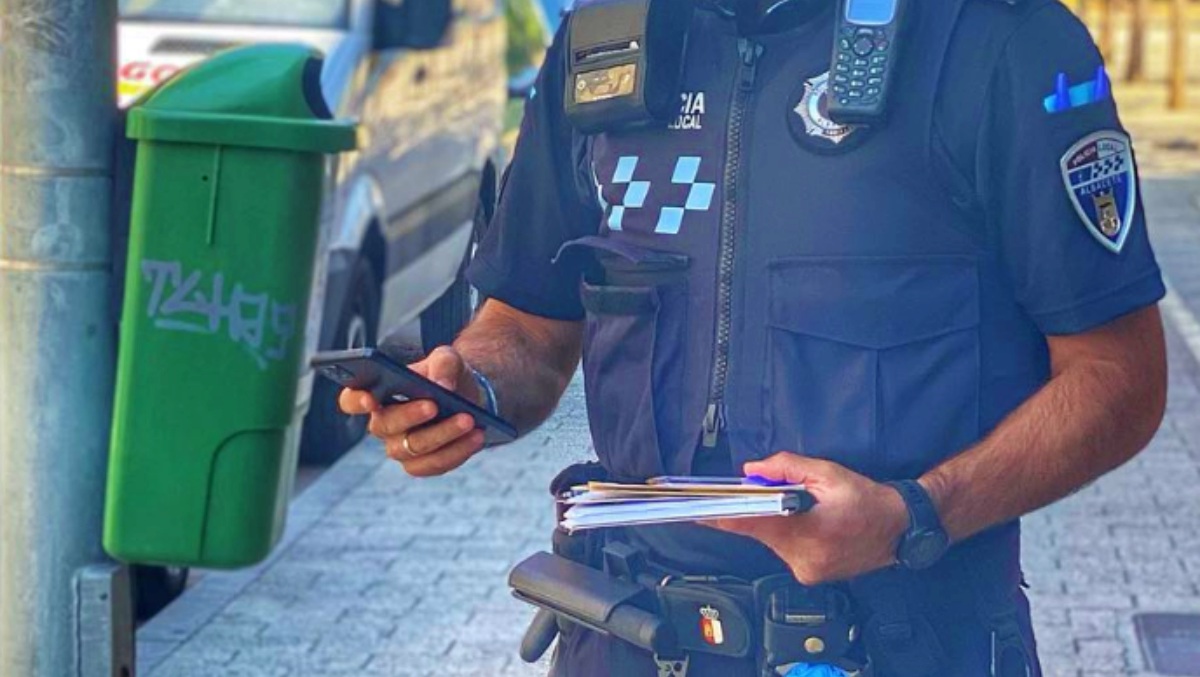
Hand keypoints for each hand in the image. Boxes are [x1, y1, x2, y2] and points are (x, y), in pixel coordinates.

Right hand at [338, 346, 486, 476]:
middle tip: (435, 405)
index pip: (351, 399)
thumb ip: (443, 364)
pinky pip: (434, 464)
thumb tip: (443, 386)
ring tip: (469, 420)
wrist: (468, 397)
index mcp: (377, 393)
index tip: (369, 399)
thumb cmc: (446, 375)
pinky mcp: (421, 464)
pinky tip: (476, 437)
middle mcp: (383, 424)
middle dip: (410, 416)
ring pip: (412, 449)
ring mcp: (400, 447)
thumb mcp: (448, 359)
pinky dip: (457, 451)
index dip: (355, 401)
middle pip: (384, 426)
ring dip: (443, 435)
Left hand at [709, 453, 908, 585]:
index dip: (720, 515)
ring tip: (805, 511)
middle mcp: (802, 558)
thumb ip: (786, 468)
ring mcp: (806, 571)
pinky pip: (785, 551)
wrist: (900, 529)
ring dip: (776, 524)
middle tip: (772, 493)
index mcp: (807, 531)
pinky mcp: (809, 577)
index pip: (751, 523)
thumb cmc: (866, 499)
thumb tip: (751, 472)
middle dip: (759, 510)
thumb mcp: (828, 473)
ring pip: (772, 542)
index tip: (695, 511)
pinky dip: (788, 536)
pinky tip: (810, 526)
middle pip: (760, 531)